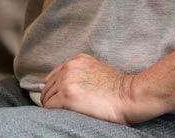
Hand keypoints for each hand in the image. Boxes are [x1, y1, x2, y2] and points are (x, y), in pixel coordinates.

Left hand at [40, 53, 161, 124]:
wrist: (127, 96)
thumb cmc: (117, 87)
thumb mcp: (97, 69)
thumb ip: (80, 72)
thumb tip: (65, 84)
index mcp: (77, 60)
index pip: (53, 76)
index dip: (55, 89)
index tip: (61, 98)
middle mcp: (69, 68)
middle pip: (47, 87)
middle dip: (53, 98)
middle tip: (65, 108)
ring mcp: (66, 81)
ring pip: (46, 98)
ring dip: (54, 106)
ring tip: (68, 111)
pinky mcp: (66, 97)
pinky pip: (49, 107)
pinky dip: (55, 113)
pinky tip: (68, 114)